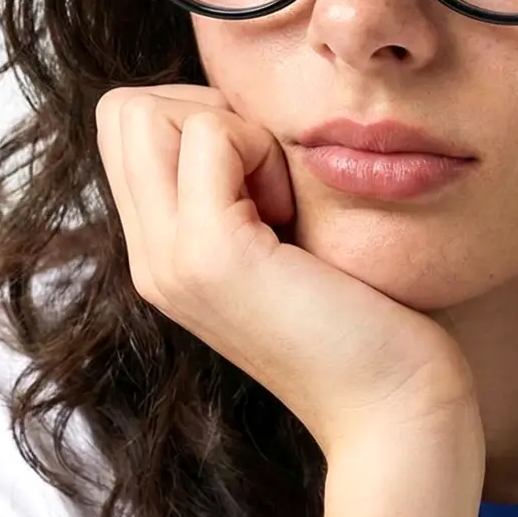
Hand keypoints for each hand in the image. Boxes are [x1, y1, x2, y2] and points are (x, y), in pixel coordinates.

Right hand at [95, 85, 480, 453]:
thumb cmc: (362, 312)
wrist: (393, 405)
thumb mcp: (280, 238)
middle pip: (124, 111)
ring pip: (150, 113)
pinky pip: (209, 135)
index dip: (194, 115)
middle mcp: (149, 255)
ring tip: (278, 199)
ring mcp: (170, 258)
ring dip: (231, 130)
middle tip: (266, 176)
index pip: (125, 125)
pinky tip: (292, 213)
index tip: (260, 169)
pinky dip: (260, 148)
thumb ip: (238, 186)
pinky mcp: (211, 255)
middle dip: (202, 111)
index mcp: (162, 250)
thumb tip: (237, 111)